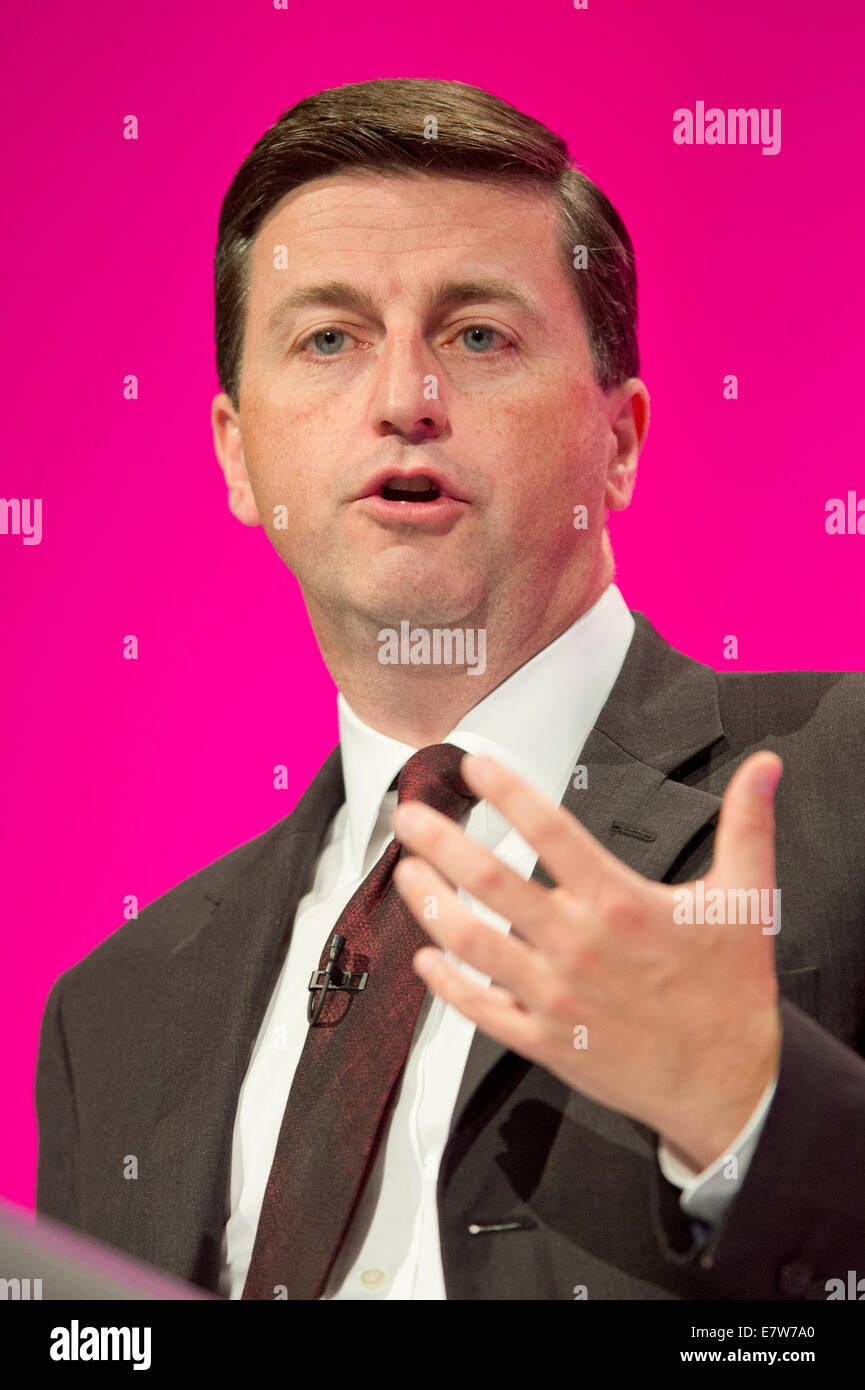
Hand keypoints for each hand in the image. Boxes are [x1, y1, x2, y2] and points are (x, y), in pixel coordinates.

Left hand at [391, 750, 783, 1172]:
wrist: (729, 1083)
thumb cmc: (730, 990)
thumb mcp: (747, 899)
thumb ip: (747, 825)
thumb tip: (765, 768)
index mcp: (620, 904)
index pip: (552, 833)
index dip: (509, 793)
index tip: (474, 766)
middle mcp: (579, 945)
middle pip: (492, 882)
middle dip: (441, 843)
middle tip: (408, 816)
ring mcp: (555, 996)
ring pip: (472, 943)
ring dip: (431, 905)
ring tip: (407, 873)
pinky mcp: (544, 1040)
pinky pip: (480, 1009)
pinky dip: (446, 983)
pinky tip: (425, 958)